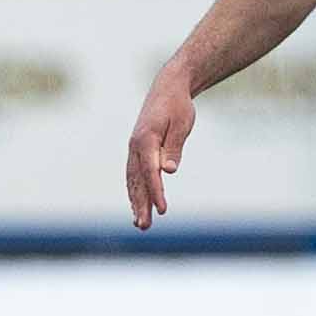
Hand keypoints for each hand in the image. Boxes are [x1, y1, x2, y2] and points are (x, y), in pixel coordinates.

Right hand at [126, 76, 196, 227]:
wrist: (168, 88)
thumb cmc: (178, 106)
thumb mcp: (182, 124)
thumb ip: (174, 147)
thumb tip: (168, 171)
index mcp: (146, 138)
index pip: (150, 171)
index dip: (156, 192)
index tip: (163, 210)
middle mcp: (135, 145)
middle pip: (137, 180)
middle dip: (140, 204)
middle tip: (144, 227)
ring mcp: (134, 148)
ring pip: (133, 180)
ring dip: (136, 202)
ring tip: (140, 224)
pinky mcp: (137, 151)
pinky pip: (134, 175)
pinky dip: (135, 192)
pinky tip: (138, 207)